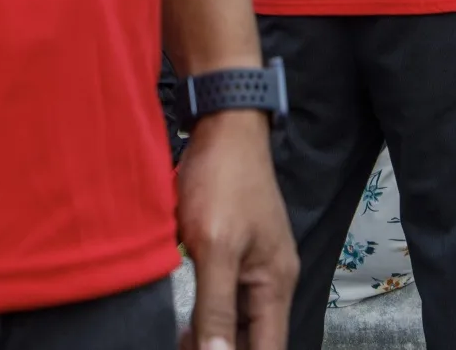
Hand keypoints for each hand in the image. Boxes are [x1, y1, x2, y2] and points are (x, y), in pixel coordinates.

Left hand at [178, 110, 296, 349]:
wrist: (224, 127)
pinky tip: (184, 323)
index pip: (268, 349)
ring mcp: (254, 266)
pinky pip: (227, 300)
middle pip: (253, 339)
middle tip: (184, 347)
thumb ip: (216, 307)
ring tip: (181, 340)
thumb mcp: (215, 248)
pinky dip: (207, 317)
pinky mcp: (236, 253)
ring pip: (238, 322)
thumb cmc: (223, 180)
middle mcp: (271, 280)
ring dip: (212, 337)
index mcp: (274, 284)